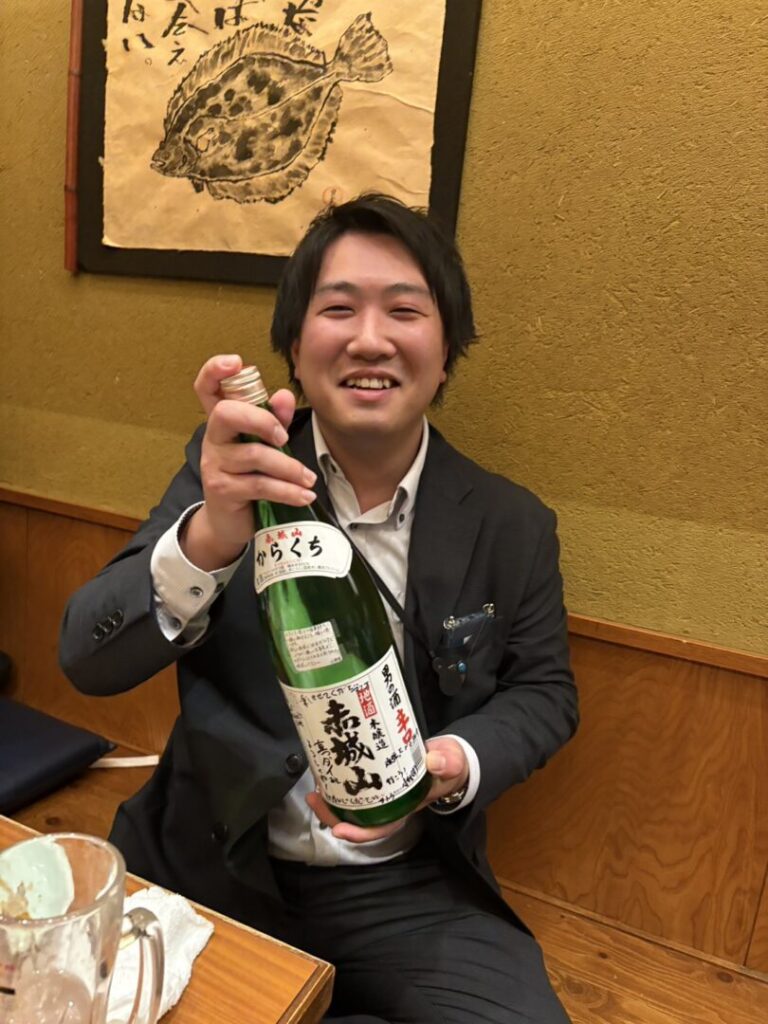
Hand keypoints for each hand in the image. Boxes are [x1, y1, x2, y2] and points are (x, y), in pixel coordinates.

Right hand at [181, 354, 317, 570]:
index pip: (206, 388)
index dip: (214, 370)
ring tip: (308, 480)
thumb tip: (285, 395)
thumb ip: (274, 419)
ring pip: (254, 455)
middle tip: (284, 438)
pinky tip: (304, 496)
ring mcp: (215, 464)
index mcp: (221, 421)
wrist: (228, 521)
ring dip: (289, 468)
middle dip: (262, 420)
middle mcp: (213, 438)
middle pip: (227, 413)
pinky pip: (260, 485)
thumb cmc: (249, 475)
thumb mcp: (264, 445)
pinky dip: (288, 491)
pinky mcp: (223, 490)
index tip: (235, 362)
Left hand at [305, 735, 468, 843]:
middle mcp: (390, 803)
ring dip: (331, 799)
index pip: (382, 827)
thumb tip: (434, 762)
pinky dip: (339, 780)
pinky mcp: (376, 775)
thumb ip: (447, 763)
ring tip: (314, 787)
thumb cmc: (450, 764)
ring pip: (352, 803)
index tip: (338, 830)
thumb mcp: (453, 763)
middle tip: (314, 799)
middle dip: (333, 814)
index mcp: (407, 806)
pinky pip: (354, 784)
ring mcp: (381, 791)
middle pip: (358, 818)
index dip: (359, 833)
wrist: (449, 755)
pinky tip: (327, 769)